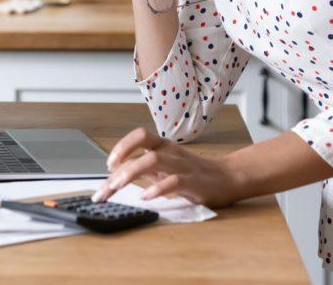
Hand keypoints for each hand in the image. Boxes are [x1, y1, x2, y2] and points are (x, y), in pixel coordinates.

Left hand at [92, 127, 237, 207]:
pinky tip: (146, 197)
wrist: (226, 178)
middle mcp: (170, 152)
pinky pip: (173, 181)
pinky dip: (157, 188)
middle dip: (121, 165)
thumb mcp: (164, 166)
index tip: (108, 164)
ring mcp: (181, 166)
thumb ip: (143, 168)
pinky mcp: (192, 182)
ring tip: (118, 186)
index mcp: (163, 146)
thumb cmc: (191, 173)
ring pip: (154, 160)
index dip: (122, 146)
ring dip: (132, 173)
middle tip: (106, 184)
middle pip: (143, 149)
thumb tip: (114, 176)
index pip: (140, 136)